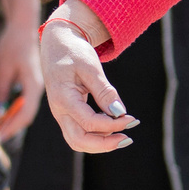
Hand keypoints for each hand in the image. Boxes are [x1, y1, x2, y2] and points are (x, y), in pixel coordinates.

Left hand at [0, 19, 41, 141]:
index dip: (13, 126)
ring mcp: (34, 85)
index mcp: (33, 84)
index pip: (26, 113)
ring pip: (26, 109)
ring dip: (13, 119)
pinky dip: (14, 109)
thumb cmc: (13, 44)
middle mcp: (37, 87)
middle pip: (27, 114)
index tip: (1, 135)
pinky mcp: (30, 82)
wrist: (23, 28)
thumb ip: (1, 90)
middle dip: (12, 126)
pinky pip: (24, 101)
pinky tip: (4, 113)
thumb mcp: (3, 67)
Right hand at [39, 0, 137, 152]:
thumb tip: (119, 113)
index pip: (89, 123)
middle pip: (79, 141)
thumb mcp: (91, 67)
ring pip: (77, 141)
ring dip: (100, 143)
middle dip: (104, 145)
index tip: (131, 119)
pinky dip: (96, 135)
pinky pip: (79, 133)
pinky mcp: (67, 114)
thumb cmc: (74, 52)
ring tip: (123, 136)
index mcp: (63, 99)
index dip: (112, 125)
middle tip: (127, 139)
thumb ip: (104, 91)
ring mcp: (61, 114)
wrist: (57, 44)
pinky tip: (113, 127)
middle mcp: (59, 111)